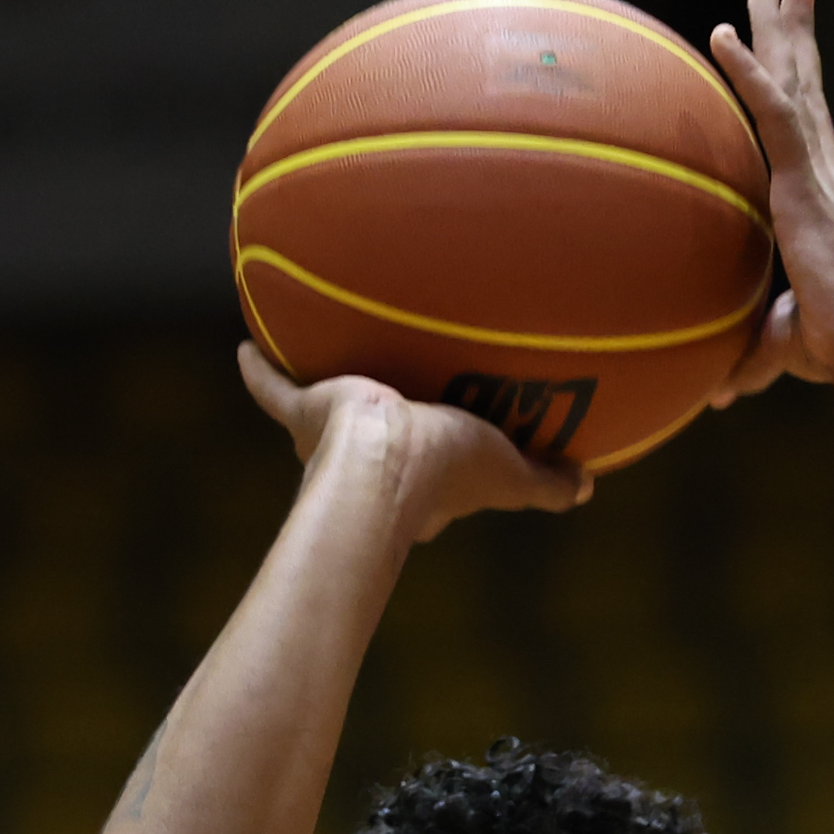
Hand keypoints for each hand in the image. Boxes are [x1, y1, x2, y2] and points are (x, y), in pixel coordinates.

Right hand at [237, 343, 592, 542]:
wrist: (383, 459)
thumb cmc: (446, 469)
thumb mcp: (508, 474)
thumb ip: (543, 483)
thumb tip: (586, 488)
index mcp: (420, 487)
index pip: (434, 483)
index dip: (446, 473)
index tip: (451, 453)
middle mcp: (373, 469)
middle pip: (379, 450)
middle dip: (383, 436)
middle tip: (391, 408)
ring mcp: (333, 444)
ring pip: (327, 420)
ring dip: (325, 399)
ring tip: (327, 366)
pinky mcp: (307, 412)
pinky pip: (274, 389)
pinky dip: (260, 370)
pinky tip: (247, 345)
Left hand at [708, 0, 833, 400]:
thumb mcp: (783, 347)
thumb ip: (749, 356)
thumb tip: (716, 392)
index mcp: (824, 204)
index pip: (808, 132)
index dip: (799, 86)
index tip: (790, 48)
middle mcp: (827, 178)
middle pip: (808, 89)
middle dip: (796, 36)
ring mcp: (819, 176)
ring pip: (796, 86)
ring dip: (781, 32)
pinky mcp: (806, 185)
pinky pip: (773, 115)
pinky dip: (747, 73)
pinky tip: (721, 35)